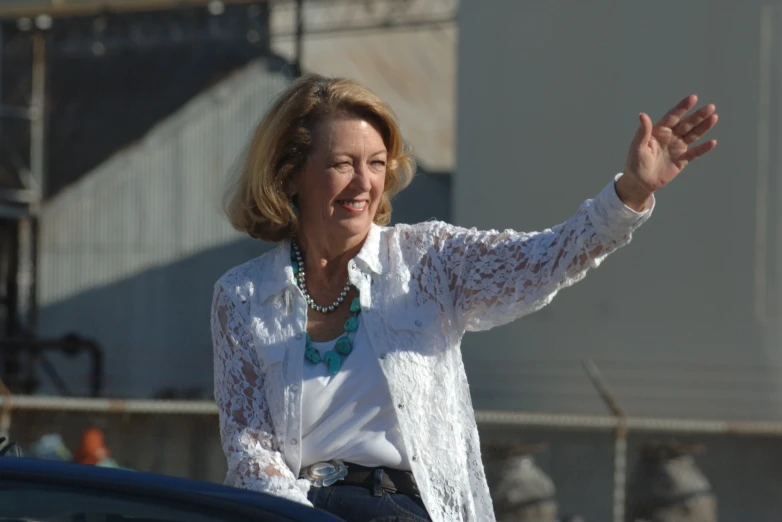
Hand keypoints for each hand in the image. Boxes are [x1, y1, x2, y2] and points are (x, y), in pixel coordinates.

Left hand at [617, 94, 718, 209]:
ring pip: (693, 135)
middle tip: (711, 107)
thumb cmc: (635, 163)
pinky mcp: (682, 160)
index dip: (682, 107)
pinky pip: (695, 152)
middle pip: (687, 124)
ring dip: (704, 127)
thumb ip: (643, 132)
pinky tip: (712, 142)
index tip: (693, 98)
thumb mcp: (637, 147)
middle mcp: (670, 137)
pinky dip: (703, 148)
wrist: (640, 182)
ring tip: (714, 117)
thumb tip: (642, 115)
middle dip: (698, 116)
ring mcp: (677, 147)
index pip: (673, 117)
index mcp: (659, 131)